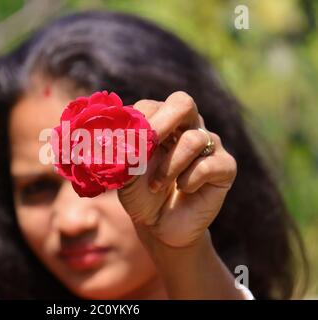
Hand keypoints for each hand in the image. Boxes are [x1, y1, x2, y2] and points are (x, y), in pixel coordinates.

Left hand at [118, 91, 236, 247]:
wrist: (158, 225)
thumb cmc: (140, 193)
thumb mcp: (125, 172)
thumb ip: (122, 152)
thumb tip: (112, 135)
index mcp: (161, 122)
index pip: (151, 106)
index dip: (139, 124)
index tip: (126, 146)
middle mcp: (187, 127)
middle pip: (183, 103)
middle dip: (162, 124)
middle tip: (148, 145)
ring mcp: (209, 145)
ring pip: (193, 139)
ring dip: (169, 166)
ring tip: (156, 185)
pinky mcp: (225, 166)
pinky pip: (208, 165)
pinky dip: (189, 180)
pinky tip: (183, 190)